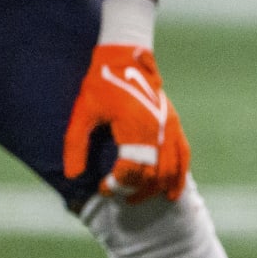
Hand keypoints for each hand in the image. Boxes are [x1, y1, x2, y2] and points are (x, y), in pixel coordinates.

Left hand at [63, 44, 189, 202]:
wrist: (125, 59)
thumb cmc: (101, 85)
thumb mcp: (82, 112)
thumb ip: (75, 144)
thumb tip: (73, 175)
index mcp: (135, 127)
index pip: (132, 168)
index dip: (118, 184)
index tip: (103, 187)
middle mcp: (158, 130)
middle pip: (153, 174)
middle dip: (136, 190)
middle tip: (117, 196)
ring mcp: (170, 127)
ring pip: (171, 169)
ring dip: (157, 189)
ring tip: (139, 199)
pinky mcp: (175, 125)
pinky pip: (183, 156)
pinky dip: (179, 176)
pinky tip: (172, 192)